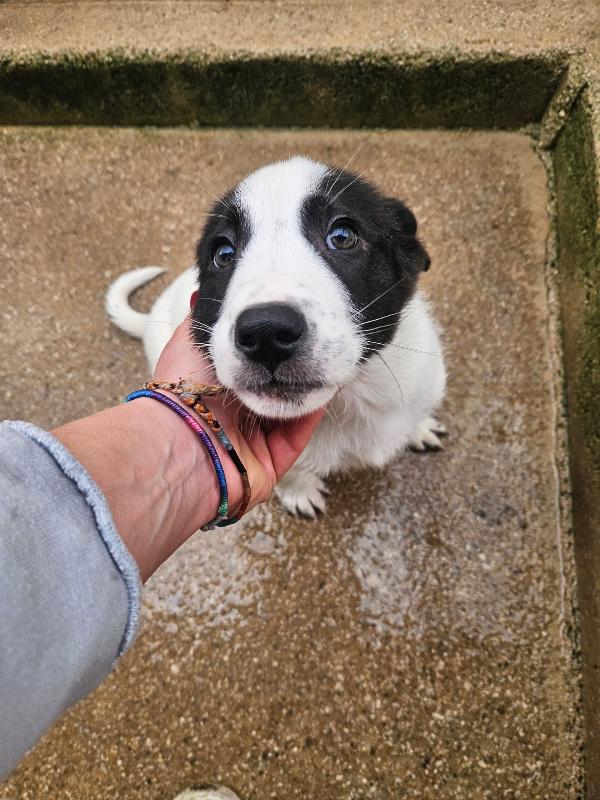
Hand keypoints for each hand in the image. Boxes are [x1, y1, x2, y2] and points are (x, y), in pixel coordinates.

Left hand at [153, 319, 324, 513]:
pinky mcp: (268, 467)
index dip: (266, 353)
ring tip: (324, 363)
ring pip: (287, 417)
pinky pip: (296, 440)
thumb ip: (204, 319)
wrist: (181, 441)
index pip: (247, 371)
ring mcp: (250, 445)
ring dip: (305, 392)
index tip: (287, 332)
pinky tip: (322, 389)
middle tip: (312, 346)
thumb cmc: (179, 390)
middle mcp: (231, 420)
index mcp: (212, 392)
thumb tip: (203, 295)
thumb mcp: (189, 341)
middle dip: (290, 371)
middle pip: (270, 393)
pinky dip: (309, 416)